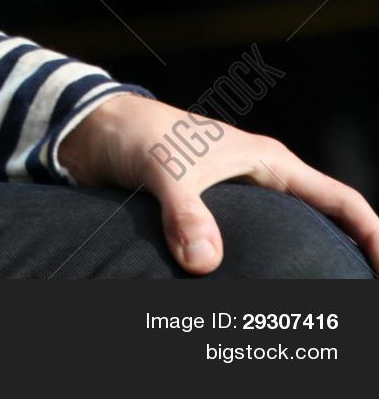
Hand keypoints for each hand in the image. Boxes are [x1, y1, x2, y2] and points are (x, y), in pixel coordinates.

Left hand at [58, 92, 378, 274]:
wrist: (95, 128)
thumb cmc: (136, 135)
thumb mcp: (164, 169)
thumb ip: (184, 213)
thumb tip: (204, 265)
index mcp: (268, 162)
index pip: (341, 201)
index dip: (374, 236)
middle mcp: (261, 180)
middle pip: (322, 225)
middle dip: (344, 263)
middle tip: (353, 305)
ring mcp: (237, 198)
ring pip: (287, 240)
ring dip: (302, 270)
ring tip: (315, 318)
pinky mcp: (210, 214)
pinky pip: (249, 251)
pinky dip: (260, 274)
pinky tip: (255, 306)